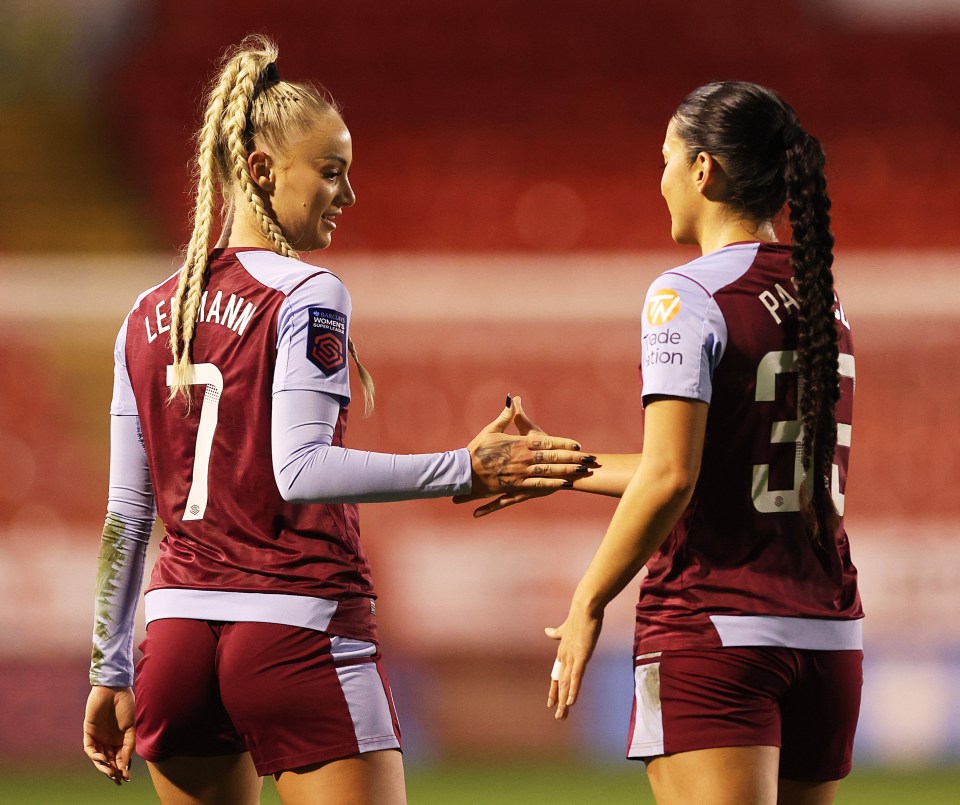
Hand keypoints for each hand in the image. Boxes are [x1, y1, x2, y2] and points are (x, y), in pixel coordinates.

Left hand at [83, 685, 134, 784]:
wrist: (114, 689)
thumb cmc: (126, 705)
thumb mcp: (131, 727)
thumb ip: (128, 745)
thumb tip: (126, 764)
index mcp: (121, 737)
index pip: (120, 757)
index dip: (123, 767)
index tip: (126, 776)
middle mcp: (109, 738)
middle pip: (109, 759)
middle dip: (113, 770)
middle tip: (117, 778)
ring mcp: (99, 735)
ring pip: (99, 756)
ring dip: (103, 766)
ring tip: (110, 772)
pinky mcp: (89, 731)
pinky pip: (89, 747)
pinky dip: (94, 755)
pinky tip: (101, 758)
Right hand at [464, 396, 592, 498]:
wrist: (465, 471)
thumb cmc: (477, 449)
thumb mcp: (491, 430)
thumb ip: (506, 416)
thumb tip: (514, 399)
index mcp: (519, 443)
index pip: (547, 442)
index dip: (564, 443)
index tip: (578, 444)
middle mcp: (523, 457)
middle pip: (552, 457)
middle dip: (572, 457)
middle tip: (588, 458)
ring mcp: (520, 472)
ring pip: (549, 472)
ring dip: (566, 470)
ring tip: (581, 470)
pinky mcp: (515, 485)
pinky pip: (537, 485)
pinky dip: (552, 484)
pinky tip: (564, 483)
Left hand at [545, 605, 603, 719]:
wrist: (584, 607)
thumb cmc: (578, 616)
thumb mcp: (566, 627)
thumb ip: (557, 632)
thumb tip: (547, 631)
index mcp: (562, 652)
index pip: (556, 675)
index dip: (553, 689)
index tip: (551, 702)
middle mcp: (564, 657)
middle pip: (560, 683)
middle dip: (559, 700)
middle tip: (558, 716)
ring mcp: (572, 657)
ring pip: (566, 683)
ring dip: (564, 700)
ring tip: (562, 714)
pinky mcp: (581, 656)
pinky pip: (576, 677)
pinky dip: (572, 690)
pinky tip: (570, 701)